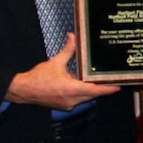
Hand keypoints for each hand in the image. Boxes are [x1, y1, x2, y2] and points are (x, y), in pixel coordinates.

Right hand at [6, 34, 125, 108]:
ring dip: (90, 90)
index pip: (95, 90)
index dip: (108, 89)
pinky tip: (80, 84)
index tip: (118, 86)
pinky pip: (77, 100)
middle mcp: (72, 100)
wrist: (24, 90)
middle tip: (110, 80)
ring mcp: (68, 105)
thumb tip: (73, 37)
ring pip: (85, 98)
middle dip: (101, 88)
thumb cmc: (39, 77)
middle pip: (92, 94)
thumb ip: (67, 50)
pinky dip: (81, 93)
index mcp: (72, 89)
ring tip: (97, 81)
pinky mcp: (64, 106)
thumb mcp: (55, 62)